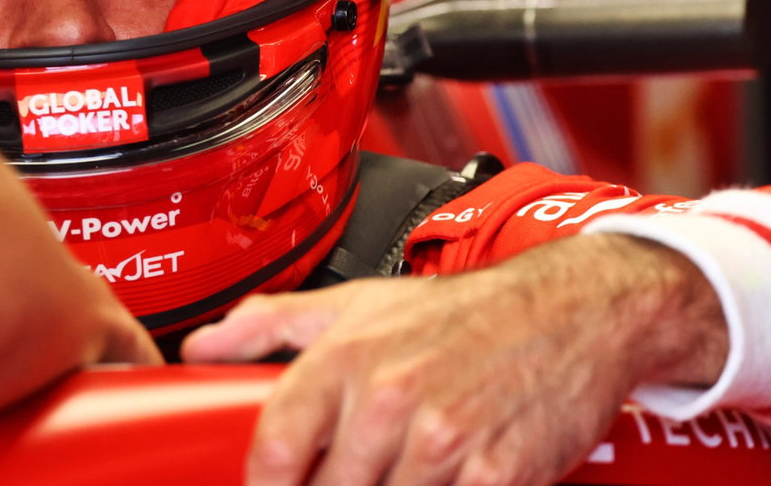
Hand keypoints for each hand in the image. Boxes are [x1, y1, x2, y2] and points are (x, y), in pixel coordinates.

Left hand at [180, 234, 726, 485]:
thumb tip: (199, 347)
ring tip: (400, 473)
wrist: (571, 311)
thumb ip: (269, 324)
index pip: (274, 449)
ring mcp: (446, 440)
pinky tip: (443, 480)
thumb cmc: (460, 313)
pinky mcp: (500, 475)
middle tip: (356, 474)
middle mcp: (391, 398)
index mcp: (347, 357)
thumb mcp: (358, 302)